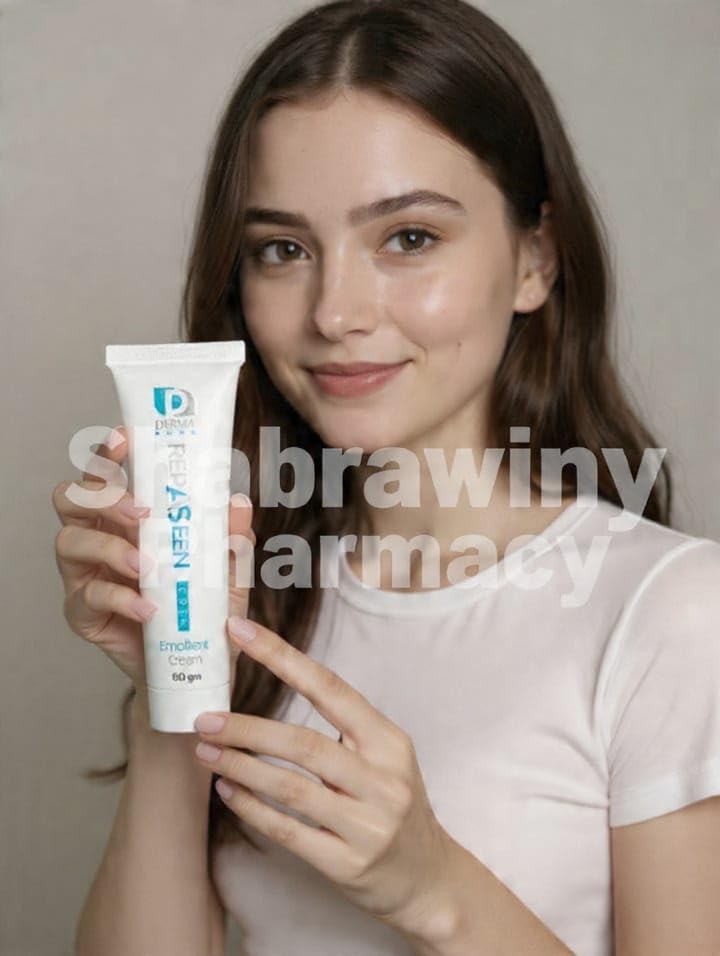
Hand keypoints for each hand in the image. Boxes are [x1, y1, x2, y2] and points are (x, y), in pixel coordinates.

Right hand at [52, 426, 254, 696]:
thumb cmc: (202, 610)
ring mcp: (84, 574)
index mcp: (125, 517)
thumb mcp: (228, 572)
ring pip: (70, 540)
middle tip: (143, 512)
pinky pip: (89, 596)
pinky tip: (148, 607)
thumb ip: (232, 538)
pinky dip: (121, 598)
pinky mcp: (82, 613)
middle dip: (105, 496)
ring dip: (109, 546)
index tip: (124, 438)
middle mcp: (97, 536)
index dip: (108, 453)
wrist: (191, 667)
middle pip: (73, 497)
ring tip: (146, 565)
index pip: (106, 474)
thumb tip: (239, 501)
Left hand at [193, 615, 456, 940]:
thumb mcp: (385, 756)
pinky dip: (251, 809)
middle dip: (247, 729)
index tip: (239, 632)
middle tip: (205, 718)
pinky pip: (288, 831)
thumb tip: (277, 685)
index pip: (330, 688)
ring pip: (291, 788)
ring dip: (241, 766)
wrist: (429, 878)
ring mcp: (367, 825)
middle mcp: (383, 779)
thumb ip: (344, 728)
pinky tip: (227, 790)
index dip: (282, 657)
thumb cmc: (393, 803)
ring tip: (205, 751)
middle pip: (304, 744)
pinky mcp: (347, 864)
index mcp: (389, 741)